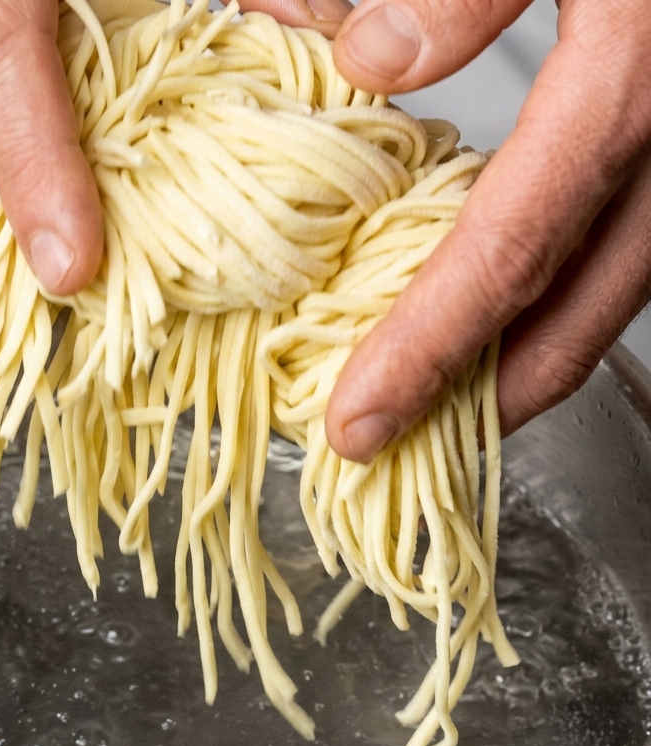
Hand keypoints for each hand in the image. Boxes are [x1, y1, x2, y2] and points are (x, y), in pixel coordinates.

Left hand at [311, 0, 650, 460]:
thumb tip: (370, 64)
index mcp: (633, 84)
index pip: (507, 253)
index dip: (427, 352)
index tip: (355, 424)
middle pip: (578, 316)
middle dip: (481, 401)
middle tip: (399, 448)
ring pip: (609, 294)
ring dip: (520, 361)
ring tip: (441, 398)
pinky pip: (623, 246)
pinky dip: (555, 296)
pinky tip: (504, 302)